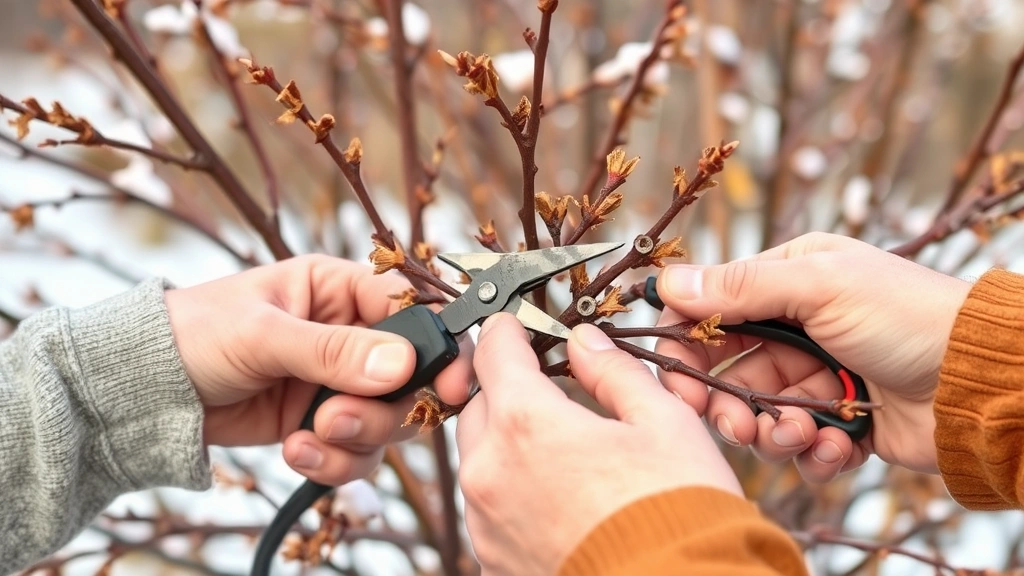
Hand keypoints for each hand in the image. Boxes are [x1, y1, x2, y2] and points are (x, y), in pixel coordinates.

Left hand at [164, 255, 472, 485]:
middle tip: (336, 418)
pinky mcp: (323, 423)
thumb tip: (401, 364)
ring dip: (356, 438)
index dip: (440, 345)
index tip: (452, 383)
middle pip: (411, 378)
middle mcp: (349, 336)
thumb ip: (333, 351)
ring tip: (306, 436)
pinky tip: (296, 451)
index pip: (413, 311)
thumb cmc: (195, 335)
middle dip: (382, 409)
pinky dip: (334, 461)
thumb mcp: (264, 335)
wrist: (147, 392)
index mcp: (340, 290)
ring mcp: (338, 383)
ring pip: (389, 421)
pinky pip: (357, 451)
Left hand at [455, 313, 740, 575]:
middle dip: (507, 389)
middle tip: (547, 387)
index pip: (493, 352)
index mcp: (527, 425)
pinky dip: (514, 491)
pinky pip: (490, 508)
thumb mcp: (664, 423)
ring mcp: (486, 524)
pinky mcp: (493, 561)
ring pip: (480, 459)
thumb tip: (584, 343)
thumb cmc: (678, 515)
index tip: (516, 326)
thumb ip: (614, 372)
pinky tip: (560, 496)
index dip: (506, 330)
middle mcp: (491, 473)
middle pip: (478, 406)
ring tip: (562, 449)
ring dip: (508, 442)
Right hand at [653, 232, 971, 479]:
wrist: (981, 381)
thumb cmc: (908, 316)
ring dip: (771, 432)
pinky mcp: (839, 424)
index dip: (685, 345)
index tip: (671, 377)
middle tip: (730, 422)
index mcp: (788, 281)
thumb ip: (740, 288)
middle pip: (727, 372)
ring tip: (801, 432)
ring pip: (758, 416)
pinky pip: (798, 447)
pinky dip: (810, 453)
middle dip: (724, 403)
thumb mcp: (820, 286)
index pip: (712, 311)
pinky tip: (835, 445)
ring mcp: (817, 378)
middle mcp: (796, 329)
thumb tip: (666, 282)